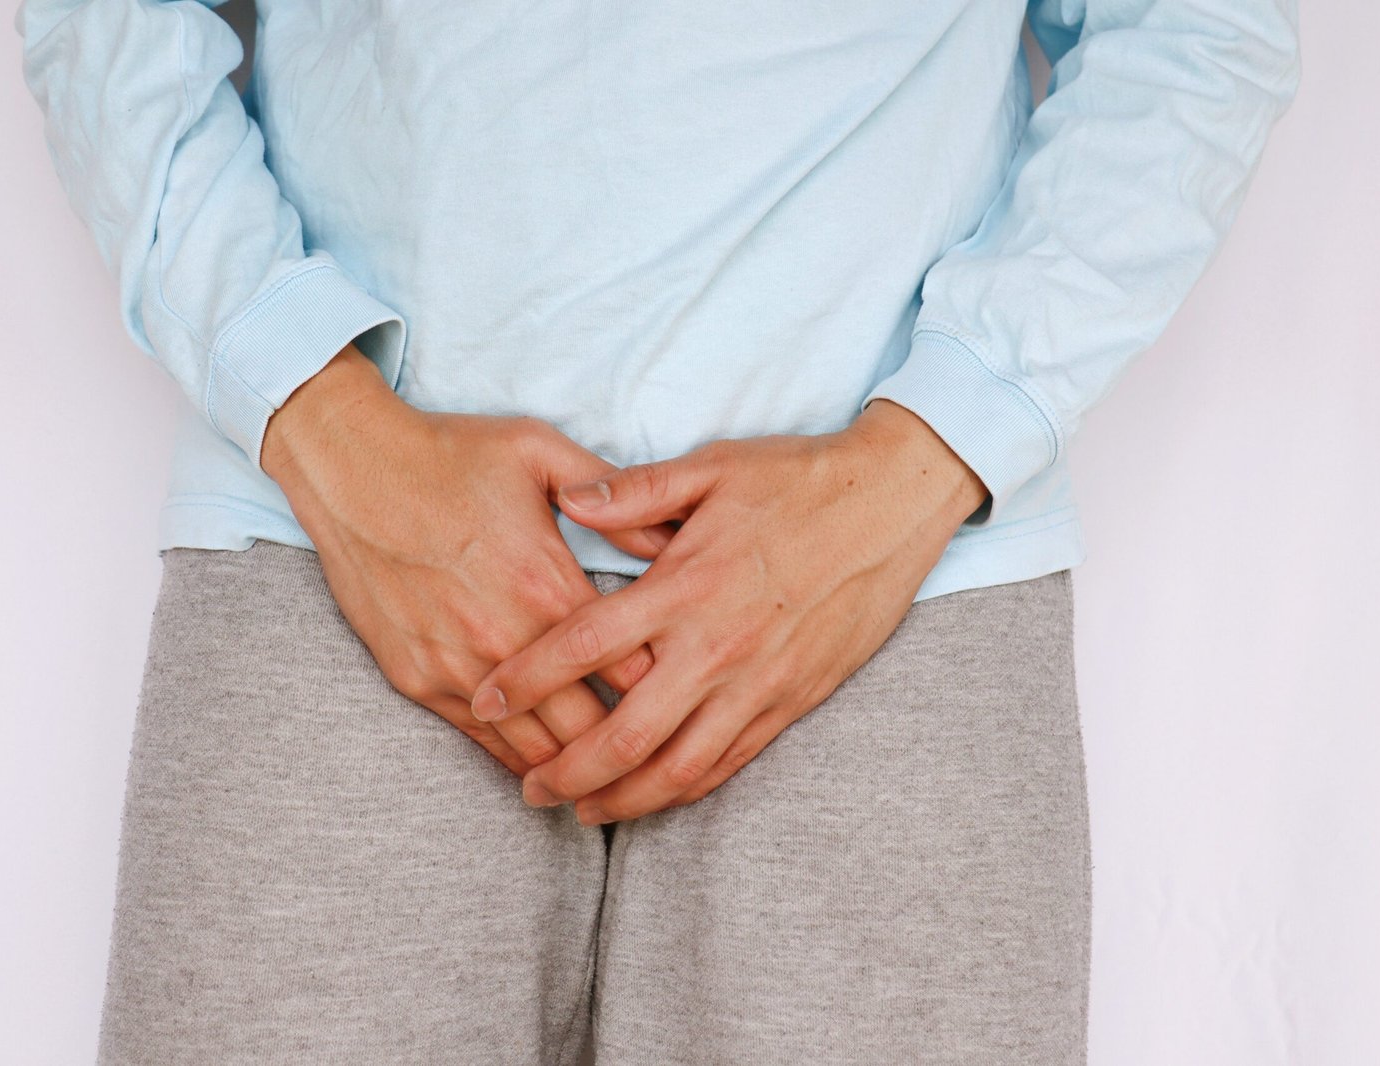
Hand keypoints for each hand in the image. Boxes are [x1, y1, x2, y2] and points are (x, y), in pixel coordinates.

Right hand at [260, 343, 675, 777]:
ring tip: (619, 779)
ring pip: (538, 747)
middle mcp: (506, 636)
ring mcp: (458, 665)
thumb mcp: (542, 451)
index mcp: (548, 583)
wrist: (350, 469)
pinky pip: (483, 742)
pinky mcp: (418, 680)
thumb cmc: (451, 454)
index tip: (691, 700)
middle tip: (666, 755)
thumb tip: (675, 536)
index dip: (668, 690)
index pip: (632, 668)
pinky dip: (522, 760)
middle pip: (592, 725)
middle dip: (634, 745)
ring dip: (580, 767)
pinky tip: (552, 769)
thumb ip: (617, 496)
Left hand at [466, 399, 988, 821]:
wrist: (893, 504)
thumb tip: (570, 500)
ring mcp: (757, 682)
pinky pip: (730, 762)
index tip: (486, 698)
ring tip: (581, 810)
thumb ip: (635, 490)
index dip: (528, 678)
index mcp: (685, 584)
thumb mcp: (712, 467)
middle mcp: (716, 646)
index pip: (585, 644)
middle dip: (567, 771)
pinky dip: (685, 789)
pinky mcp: (793, 700)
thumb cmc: (799, 479)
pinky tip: (654, 796)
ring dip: (622, 798)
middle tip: (528, 788)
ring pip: (678, 766)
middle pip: (625, 732)